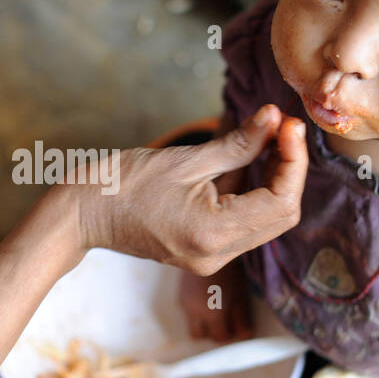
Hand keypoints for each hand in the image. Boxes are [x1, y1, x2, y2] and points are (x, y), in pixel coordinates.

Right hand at [72, 103, 307, 275]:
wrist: (83, 214)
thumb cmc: (123, 184)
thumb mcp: (186, 159)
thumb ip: (238, 143)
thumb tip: (275, 119)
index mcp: (213, 234)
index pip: (281, 203)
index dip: (295, 162)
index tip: (289, 125)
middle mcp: (217, 255)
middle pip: (281, 216)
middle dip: (290, 170)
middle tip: (284, 127)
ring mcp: (211, 258)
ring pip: (267, 221)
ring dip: (275, 179)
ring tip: (269, 136)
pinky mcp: (205, 252)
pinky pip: (245, 224)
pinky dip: (254, 192)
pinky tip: (249, 159)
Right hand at [179, 259, 253, 340]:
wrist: (209, 248)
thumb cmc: (229, 269)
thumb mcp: (239, 294)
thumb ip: (241, 318)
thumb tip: (245, 335)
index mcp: (212, 313)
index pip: (219, 336)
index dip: (229, 334)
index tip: (236, 327)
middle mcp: (194, 311)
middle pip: (200, 335)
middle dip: (212, 332)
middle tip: (224, 323)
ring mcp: (184, 303)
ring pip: (191, 325)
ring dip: (202, 324)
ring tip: (214, 312)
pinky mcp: (180, 295)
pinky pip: (186, 312)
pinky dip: (196, 312)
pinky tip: (205, 300)